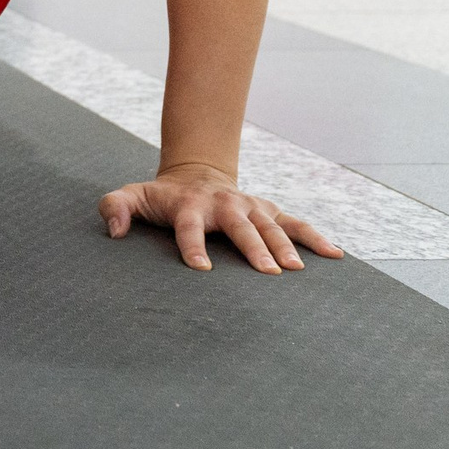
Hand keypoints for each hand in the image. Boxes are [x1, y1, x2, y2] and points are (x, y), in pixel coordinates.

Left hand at [98, 164, 343, 271]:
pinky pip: (295, 224)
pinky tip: (334, 255)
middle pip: (239, 227)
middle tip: (268, 273)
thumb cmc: (160, 197)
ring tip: (297, 270)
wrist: (195, 174)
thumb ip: (115, 208)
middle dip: (253, 248)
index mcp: (189, 206)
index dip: (192, 246)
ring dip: (284, 246)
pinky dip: (315, 237)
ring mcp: (249, 207)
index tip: (200, 269)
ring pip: (270, 226)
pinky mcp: (268, 211)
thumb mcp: (131, 196)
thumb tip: (114, 232)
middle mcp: (223, 205)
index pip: (188, 227)